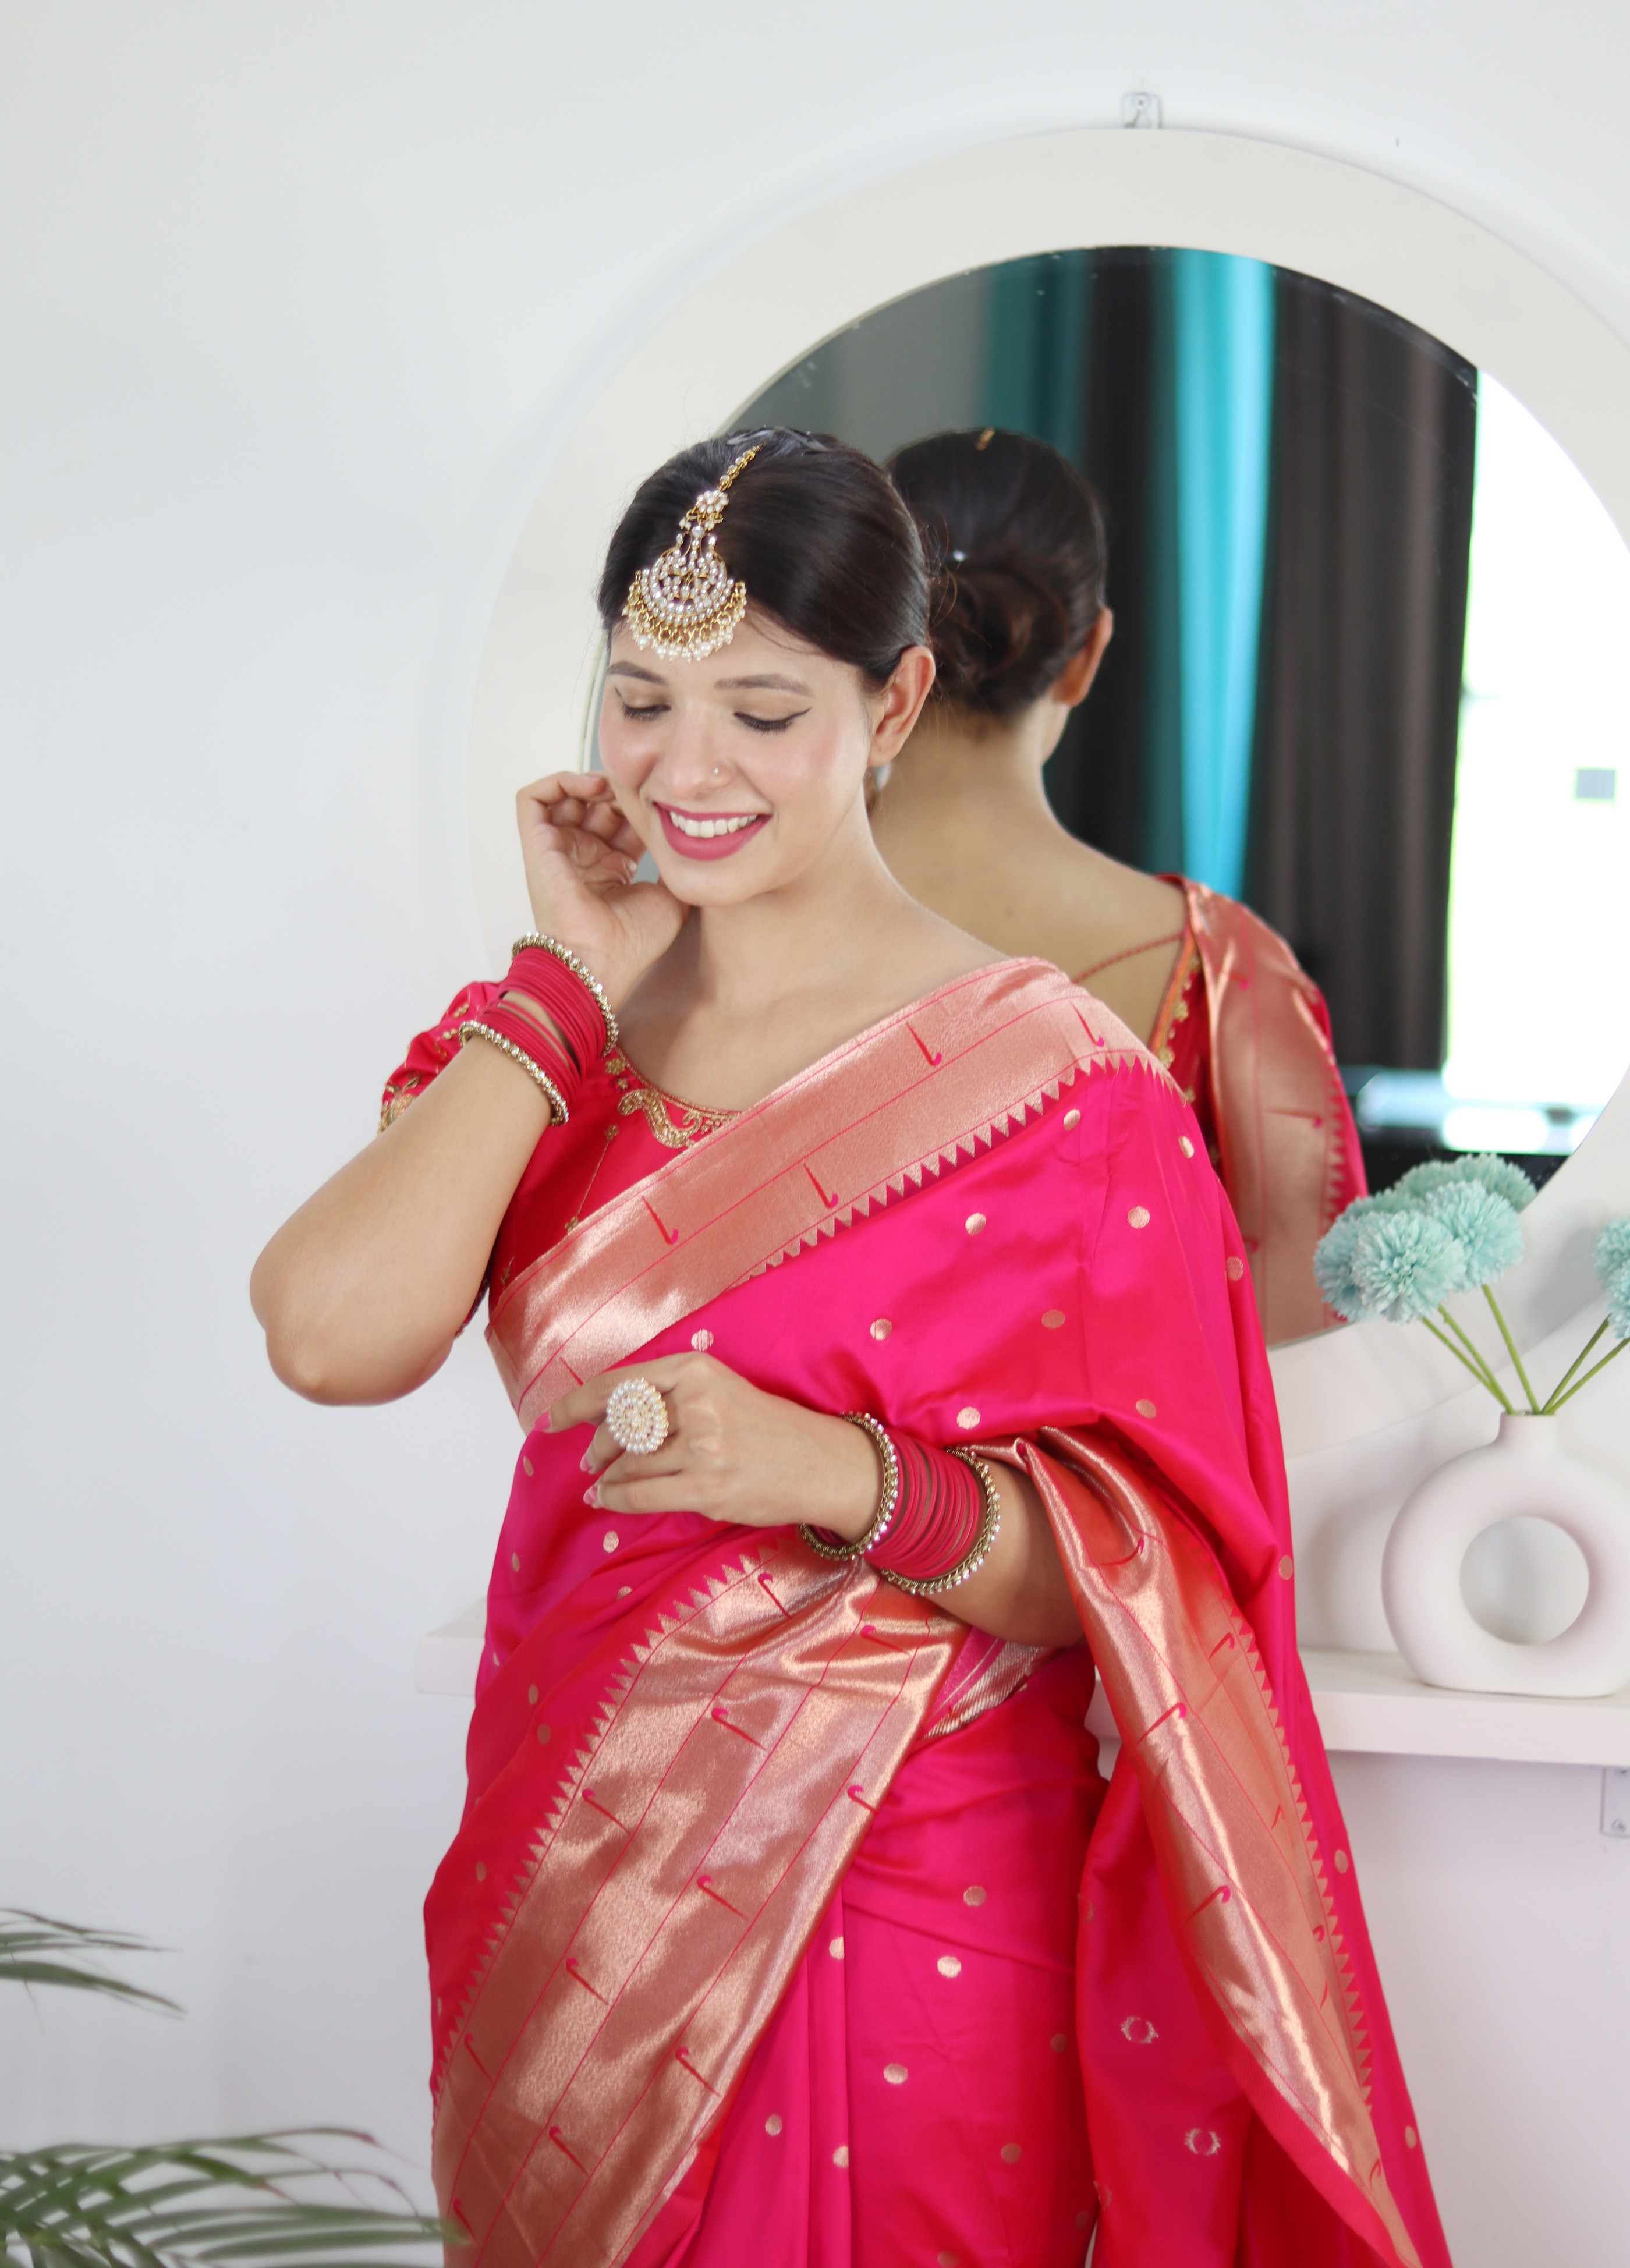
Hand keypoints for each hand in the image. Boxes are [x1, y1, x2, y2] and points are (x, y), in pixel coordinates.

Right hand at [516, 771, 687, 1006]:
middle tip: (641, 789)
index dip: (642, 807)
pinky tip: (590, 787)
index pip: (624, 822)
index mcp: (612, 870)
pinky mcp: (536, 844)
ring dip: (593, 782)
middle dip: (621, 791)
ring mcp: (559, 851)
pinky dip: (558, 782)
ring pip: (569, 798)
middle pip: (600, 805)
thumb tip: (691, 844)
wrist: (600, 960)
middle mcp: (584, 859)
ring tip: (615, 786)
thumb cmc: (633, 943)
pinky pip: (532, 799)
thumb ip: (678, 868)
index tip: (662, 802)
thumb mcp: (671, 897)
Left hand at [548, 1353, 881, 1537]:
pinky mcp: (707, 1485)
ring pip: (628, 1463)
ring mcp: (703, 1445)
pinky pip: (639, 1494)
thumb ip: (670, 1396)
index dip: (578, 1403)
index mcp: (697, 1370)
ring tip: (603, 1484)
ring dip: (608, 1477)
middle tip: (590, 1460)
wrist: (822, 1463)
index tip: (555, 1418)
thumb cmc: (768, 1429)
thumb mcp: (720, 1390)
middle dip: (597, 1446)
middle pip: (620, 1425)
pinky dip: (614, 1499)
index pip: (620, 1384)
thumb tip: (606, 1418)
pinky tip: (605, 1499)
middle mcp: (697, 1403)